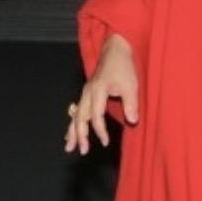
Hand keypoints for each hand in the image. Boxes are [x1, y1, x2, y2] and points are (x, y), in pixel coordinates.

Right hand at [64, 33, 137, 154]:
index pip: (96, 116)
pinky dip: (73, 122)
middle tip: (82, 150)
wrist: (115, 49)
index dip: (100, 131)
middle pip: (80, 118)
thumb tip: (132, 121)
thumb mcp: (131, 84)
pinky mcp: (86, 92)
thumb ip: (131, 103)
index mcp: (97, 91)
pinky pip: (77, 110)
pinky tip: (70, 132)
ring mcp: (85, 92)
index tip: (105, 142)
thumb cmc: (123, 67)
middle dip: (80, 135)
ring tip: (69, 146)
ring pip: (76, 115)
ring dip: (73, 131)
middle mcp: (87, 92)